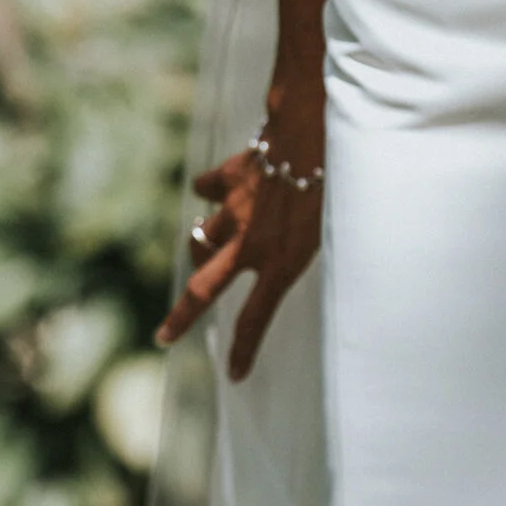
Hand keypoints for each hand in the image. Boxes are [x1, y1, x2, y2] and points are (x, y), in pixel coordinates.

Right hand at [155, 102, 324, 380]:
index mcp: (282, 262)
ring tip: (203, 250)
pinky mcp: (232, 176)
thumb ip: (315, 247)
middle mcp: (251, 243)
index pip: (256, 319)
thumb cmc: (342, 181)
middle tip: (163, 337)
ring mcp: (236, 210)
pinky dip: (209, 189)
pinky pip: (208, 187)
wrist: (318, 129)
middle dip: (181, 317)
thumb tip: (304, 253)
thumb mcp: (340, 228)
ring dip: (201, 246)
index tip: (233, 376)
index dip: (243, 350)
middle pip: (203, 290)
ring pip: (202, 238)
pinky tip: (211, 188)